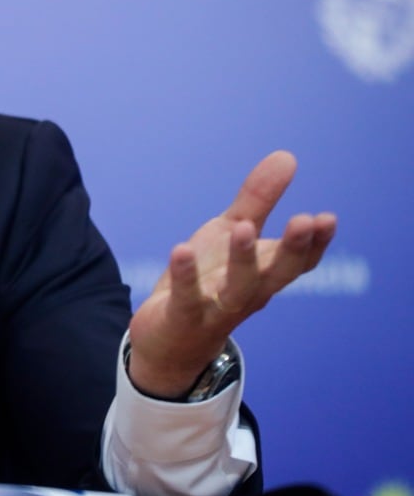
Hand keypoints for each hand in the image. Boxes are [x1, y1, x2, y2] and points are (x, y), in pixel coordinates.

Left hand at [127, 151, 335, 398]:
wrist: (168, 339)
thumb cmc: (208, 279)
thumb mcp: (229, 234)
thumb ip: (258, 200)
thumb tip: (287, 156)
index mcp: (264, 273)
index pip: (298, 262)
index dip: (315, 243)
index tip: (327, 218)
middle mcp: (248, 293)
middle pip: (276, 274)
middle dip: (293, 249)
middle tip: (305, 220)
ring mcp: (216, 307)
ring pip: (237, 288)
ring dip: (243, 259)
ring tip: (242, 227)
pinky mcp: (182, 316)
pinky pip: (186, 297)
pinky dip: (185, 275)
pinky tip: (180, 249)